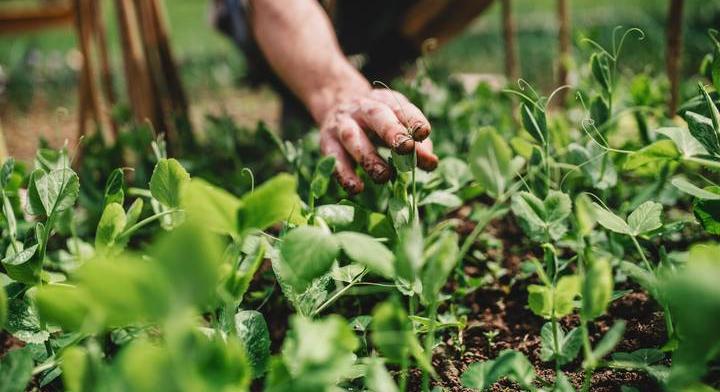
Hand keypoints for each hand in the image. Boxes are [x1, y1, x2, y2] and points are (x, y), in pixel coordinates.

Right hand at [318, 89, 437, 193]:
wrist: (337, 103)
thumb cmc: (378, 121)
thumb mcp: (398, 124)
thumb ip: (416, 144)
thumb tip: (431, 163)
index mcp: (386, 101)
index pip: (402, 108)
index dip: (413, 120)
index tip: (424, 133)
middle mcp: (363, 109)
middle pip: (377, 117)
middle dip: (391, 132)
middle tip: (406, 148)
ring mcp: (342, 124)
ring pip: (353, 137)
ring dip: (368, 157)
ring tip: (384, 177)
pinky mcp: (327, 141)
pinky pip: (334, 158)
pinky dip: (344, 174)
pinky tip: (356, 188)